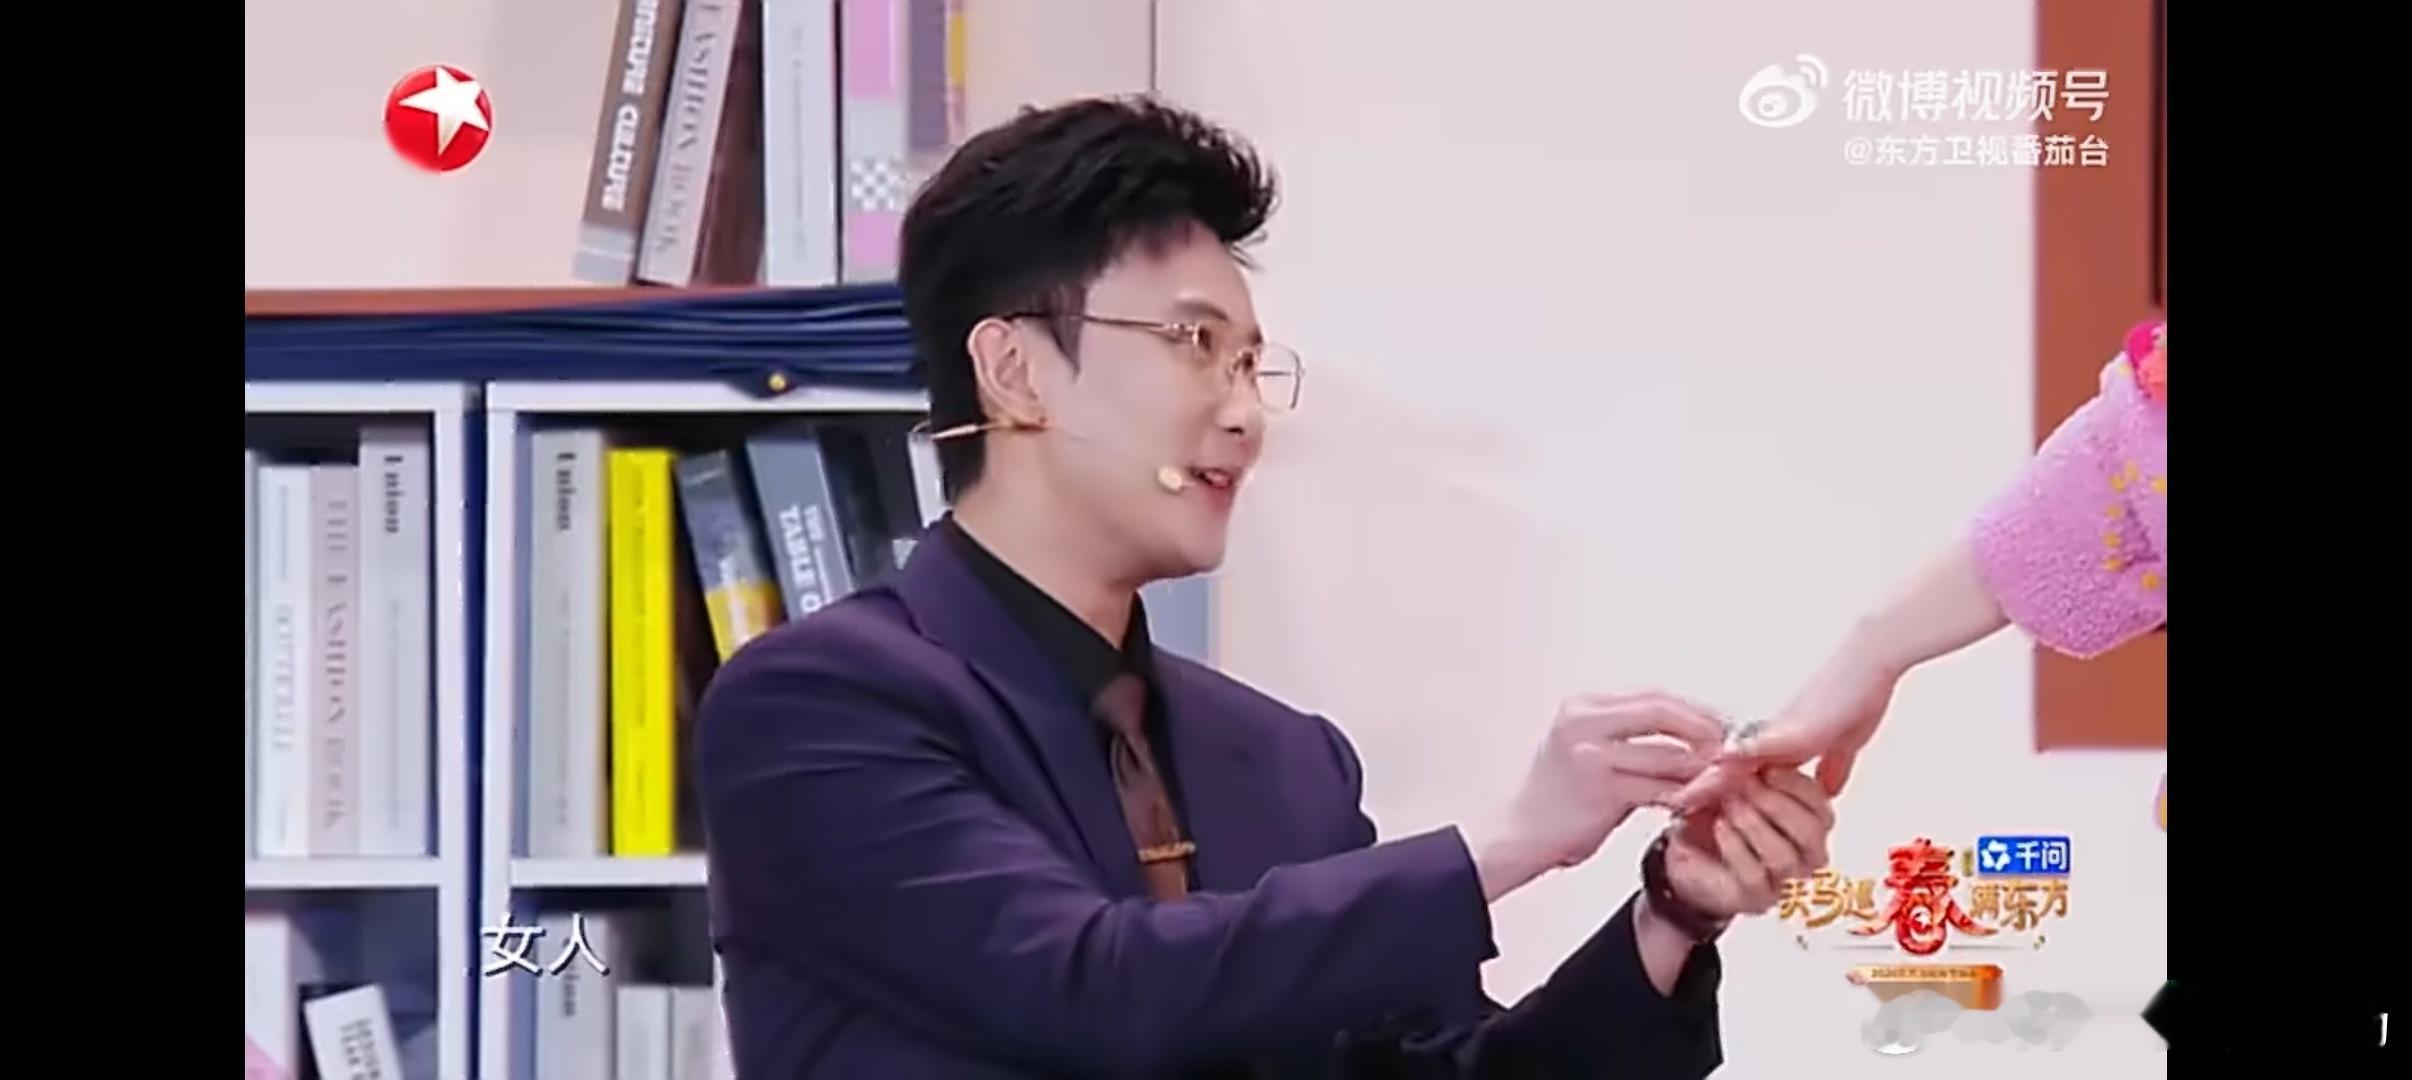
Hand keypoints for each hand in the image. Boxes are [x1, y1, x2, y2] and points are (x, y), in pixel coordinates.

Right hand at [1467, 692, 1725, 901]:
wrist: (1521, 835)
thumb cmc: (1556, 797)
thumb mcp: (1585, 749)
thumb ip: (1628, 736)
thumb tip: (1687, 732)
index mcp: (1581, 707)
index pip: (1652, 696)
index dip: (1693, 709)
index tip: (1720, 724)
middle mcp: (1582, 723)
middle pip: (1661, 712)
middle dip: (1703, 728)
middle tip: (1729, 747)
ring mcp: (1590, 755)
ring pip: (1666, 753)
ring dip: (1700, 767)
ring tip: (1718, 777)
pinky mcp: (1601, 789)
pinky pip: (1658, 788)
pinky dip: (1682, 794)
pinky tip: (1693, 801)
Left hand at [1662, 767, 1833, 918]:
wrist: (1689, 855)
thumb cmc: (1717, 818)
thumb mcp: (1734, 786)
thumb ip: (1751, 773)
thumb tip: (1753, 753)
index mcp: (1809, 823)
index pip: (1821, 806)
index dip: (1797, 786)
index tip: (1769, 769)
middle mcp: (1805, 855)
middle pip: (1811, 833)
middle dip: (1776, 804)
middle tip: (1747, 786)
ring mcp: (1783, 881)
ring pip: (1784, 857)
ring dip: (1754, 825)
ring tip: (1730, 806)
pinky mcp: (1756, 898)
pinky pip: (1754, 876)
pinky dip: (1735, 848)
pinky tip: (1720, 827)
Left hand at [1670, 639, 1900, 811]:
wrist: (1872, 657)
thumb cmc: (1860, 692)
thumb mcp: (1845, 741)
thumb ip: (1833, 765)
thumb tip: (1828, 789)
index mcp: (1781, 743)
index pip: (1744, 773)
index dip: (1722, 790)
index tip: (1696, 807)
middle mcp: (1773, 735)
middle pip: (1728, 766)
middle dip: (1703, 788)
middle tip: (1670, 806)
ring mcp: (1780, 730)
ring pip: (1735, 759)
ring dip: (1711, 780)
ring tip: (1681, 798)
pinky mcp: (1794, 728)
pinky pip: (1761, 748)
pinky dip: (1739, 761)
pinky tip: (1718, 767)